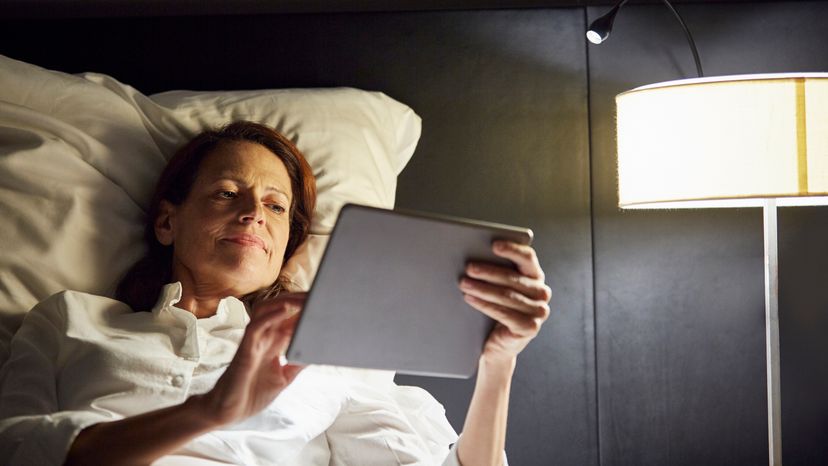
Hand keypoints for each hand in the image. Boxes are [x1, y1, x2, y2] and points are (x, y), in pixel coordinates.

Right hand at [195, 293, 306, 426]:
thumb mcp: (283, 377)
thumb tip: (317, 351)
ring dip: (286, 301)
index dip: (306, 308)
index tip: (324, 301)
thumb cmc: (252, 394)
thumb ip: (297, 363)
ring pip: (266, 310)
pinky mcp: (245, 350)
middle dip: (298, 300)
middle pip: (279, 308)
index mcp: (273, 343)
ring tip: (305, 299)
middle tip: (319, 295)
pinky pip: (256, 326)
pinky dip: (271, 316)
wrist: (228, 412)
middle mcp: (263, 338)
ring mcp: (253, 342)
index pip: (290, 318)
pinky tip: (286, 309)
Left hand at [459, 241, 551, 363]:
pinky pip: (504, 313)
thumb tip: (474, 255)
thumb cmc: (495, 311)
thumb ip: (495, 272)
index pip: (528, 258)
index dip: (512, 249)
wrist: (497, 344)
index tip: (494, 245)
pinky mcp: (530, 328)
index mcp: (535, 277)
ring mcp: (538, 312)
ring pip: (507, 295)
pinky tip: (470, 298)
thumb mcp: (497, 289)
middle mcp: (542, 293)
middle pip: (513, 278)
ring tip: (464, 283)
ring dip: (482, 288)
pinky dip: (484, 304)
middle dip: (488, 271)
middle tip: (469, 268)